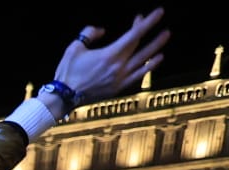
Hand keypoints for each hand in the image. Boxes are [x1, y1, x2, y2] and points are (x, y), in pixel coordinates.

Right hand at [51, 9, 168, 105]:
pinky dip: (149, 67)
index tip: (158, 13)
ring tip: (165, 37)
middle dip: (151, 33)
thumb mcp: (74, 47)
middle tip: (163, 24)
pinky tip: (156, 60)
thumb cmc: (67, 72)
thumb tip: (101, 30)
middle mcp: (118, 67)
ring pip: (143, 61)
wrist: (63, 97)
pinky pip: (138, 75)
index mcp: (109, 55)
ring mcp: (120, 78)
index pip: (134, 35)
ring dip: (156, 48)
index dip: (147, 23)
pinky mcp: (118, 88)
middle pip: (139, 46)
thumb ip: (89, 34)